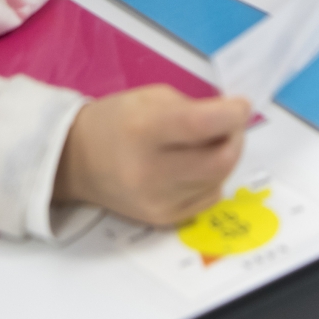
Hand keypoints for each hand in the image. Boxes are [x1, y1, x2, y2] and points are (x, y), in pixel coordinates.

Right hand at [53, 85, 249, 224]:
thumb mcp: (151, 98)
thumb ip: (194, 108)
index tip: (241, 105)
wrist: (77, 162)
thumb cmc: (117, 120)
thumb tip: (233, 120)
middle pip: (219, 161)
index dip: (232, 115)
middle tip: (231, 126)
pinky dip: (213, 179)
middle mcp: (150, 171)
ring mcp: (157, 201)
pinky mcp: (163, 220)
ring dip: (226, 158)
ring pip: (219, 181)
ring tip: (212, 143)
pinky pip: (208, 198)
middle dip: (236, 139)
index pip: (200, 125)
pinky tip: (198, 166)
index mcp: (144, 130)